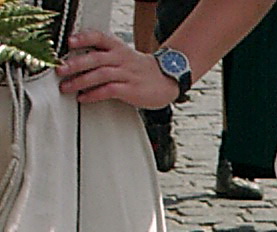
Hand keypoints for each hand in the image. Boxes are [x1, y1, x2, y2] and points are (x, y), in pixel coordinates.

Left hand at [57, 30, 178, 106]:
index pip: (98, 37)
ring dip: (80, 81)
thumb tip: (77, 60)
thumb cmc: (139, 70)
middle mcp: (121, 58)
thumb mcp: (122, 55)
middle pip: (95, 58)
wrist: (165, 80)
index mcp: (117, 47)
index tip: (69, 42)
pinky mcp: (131, 90)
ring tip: (67, 86)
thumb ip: (102, 55)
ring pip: (100, 75)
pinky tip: (84, 97)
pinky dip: (94, 94)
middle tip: (60, 70)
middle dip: (75, 64)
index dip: (83, 38)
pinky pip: (109, 91)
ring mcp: (126, 74)